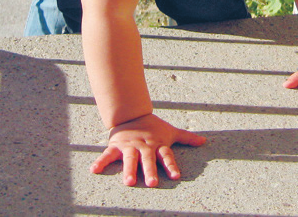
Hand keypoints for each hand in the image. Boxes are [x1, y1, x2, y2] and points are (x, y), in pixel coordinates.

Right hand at [90, 113, 205, 186]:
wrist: (131, 114)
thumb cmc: (152, 127)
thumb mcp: (169, 131)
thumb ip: (186, 138)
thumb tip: (204, 141)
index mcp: (157, 145)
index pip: (166, 156)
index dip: (171, 165)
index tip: (176, 176)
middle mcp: (144, 147)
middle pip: (148, 159)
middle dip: (150, 170)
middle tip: (152, 183)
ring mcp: (129, 147)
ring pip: (129, 159)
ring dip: (129, 170)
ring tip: (129, 182)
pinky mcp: (116, 147)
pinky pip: (107, 155)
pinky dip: (100, 162)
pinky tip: (94, 170)